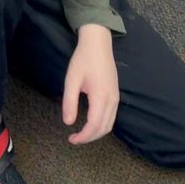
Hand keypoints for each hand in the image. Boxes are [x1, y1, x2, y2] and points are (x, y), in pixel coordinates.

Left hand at [62, 24, 118, 143]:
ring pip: (109, 125)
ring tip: (82, 134)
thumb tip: (68, 122)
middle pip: (103, 129)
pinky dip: (101, 126)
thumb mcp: (72, 80)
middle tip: (74, 139)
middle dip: (89, 138)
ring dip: (96, 134)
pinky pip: (111, 118)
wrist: (99, 44)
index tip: (71, 139)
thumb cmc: (84, 59)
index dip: (83, 136)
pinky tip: (90, 124)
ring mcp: (116, 99)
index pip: (94, 126)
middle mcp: (112, 101)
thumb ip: (70, 102)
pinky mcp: (116, 97)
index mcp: (101, 97)